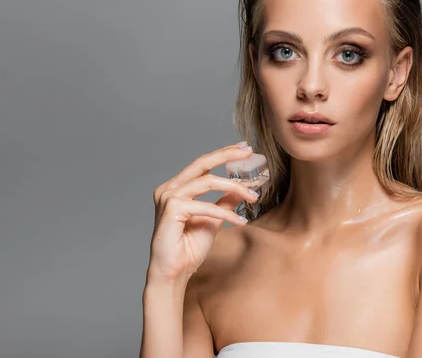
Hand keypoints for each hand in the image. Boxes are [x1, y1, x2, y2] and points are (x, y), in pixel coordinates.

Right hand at [147, 142, 257, 281]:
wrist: (174, 274)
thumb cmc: (188, 249)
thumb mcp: (213, 220)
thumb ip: (223, 202)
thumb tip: (240, 190)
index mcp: (176, 189)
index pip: (202, 165)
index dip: (223, 154)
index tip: (244, 148)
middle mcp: (169, 189)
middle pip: (202, 163)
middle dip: (227, 155)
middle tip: (248, 151)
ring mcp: (168, 197)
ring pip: (207, 182)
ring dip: (234, 187)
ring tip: (253, 197)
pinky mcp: (171, 209)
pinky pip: (206, 205)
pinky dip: (225, 213)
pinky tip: (239, 221)